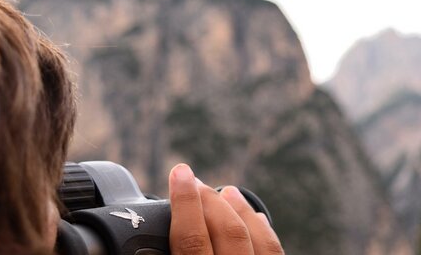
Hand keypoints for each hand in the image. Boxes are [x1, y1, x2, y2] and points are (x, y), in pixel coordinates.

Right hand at [169, 163, 284, 254]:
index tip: (179, 173)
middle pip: (229, 232)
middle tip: (195, 181)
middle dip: (212, 200)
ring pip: (259, 240)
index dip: (185, 202)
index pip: (191, 239)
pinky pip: (277, 254)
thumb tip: (143, 242)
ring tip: (227, 191)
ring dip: (241, 210)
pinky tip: (257, 219)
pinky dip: (265, 232)